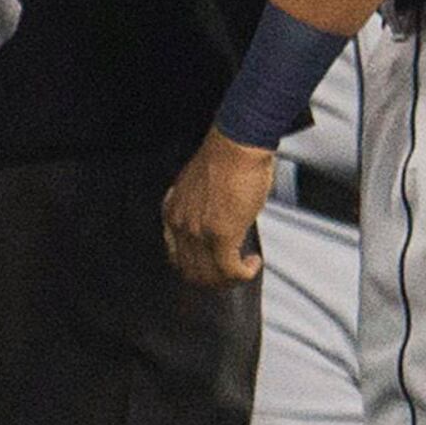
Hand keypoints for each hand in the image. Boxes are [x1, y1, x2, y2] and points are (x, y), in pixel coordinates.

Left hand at [163, 130, 276, 286]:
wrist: (237, 143)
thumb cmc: (226, 157)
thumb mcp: (200, 188)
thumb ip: (200, 210)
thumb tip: (216, 227)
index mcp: (173, 213)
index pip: (176, 257)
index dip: (196, 269)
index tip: (212, 269)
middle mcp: (181, 226)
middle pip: (192, 272)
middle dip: (214, 280)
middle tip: (232, 276)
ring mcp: (199, 233)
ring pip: (210, 275)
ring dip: (229, 279)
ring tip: (244, 271)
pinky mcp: (222, 235)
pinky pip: (230, 270)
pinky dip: (243, 273)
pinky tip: (252, 264)